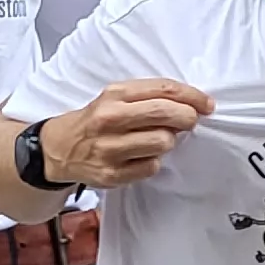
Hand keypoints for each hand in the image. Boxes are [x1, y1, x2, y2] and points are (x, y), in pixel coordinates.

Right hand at [42, 79, 214, 187]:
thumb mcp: (115, 98)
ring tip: (154, 140)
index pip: (163, 90)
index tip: (206, 104)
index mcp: (114, 95)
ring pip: (163, 142)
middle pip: (166, 114)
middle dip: (187, 117)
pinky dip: (152, 162)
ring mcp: (110, 148)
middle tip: (189, 121)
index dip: (192, 96)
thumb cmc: (95, 121)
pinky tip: (140, 157)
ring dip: (166, 142)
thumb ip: (148, 97)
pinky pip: (151, 167)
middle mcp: (110, 119)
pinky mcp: (112, 174)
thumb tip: (190, 104)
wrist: (58, 148)